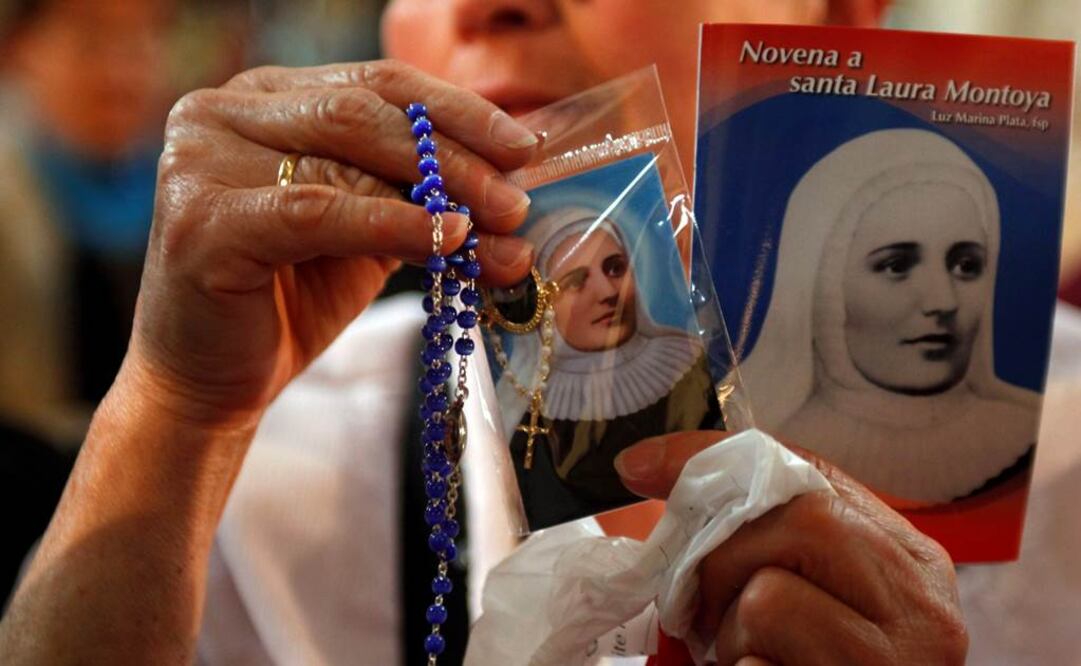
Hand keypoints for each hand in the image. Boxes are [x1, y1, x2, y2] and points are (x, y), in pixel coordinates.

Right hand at [131, 60, 539, 427]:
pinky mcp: (200, 220)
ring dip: (438, 196)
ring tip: (497, 232)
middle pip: (366, 112)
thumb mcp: (369, 236)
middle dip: (457, 157)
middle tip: (516, 203)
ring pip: (346, 156)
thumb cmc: (290, 299)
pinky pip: (318, 213)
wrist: (211, 381)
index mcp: (266, 98)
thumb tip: (515, 202)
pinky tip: (445, 240)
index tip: (524, 148)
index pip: (378, 85)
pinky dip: (392, 224)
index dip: (458, 111)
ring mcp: (201, 159)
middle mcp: (223, 111)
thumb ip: (424, 203)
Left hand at [615, 431, 967, 665]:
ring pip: (769, 598)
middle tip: (704, 604)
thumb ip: (759, 533)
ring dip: (731, 632)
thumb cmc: (811, 663)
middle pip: (796, 522)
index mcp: (909, 562)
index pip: (810, 474)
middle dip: (721, 556)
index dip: (716, 461)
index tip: (642, 467)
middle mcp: (922, 610)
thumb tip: (642, 468)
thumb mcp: (802, 588)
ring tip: (746, 658)